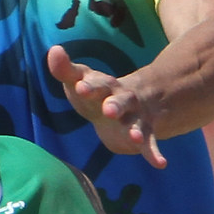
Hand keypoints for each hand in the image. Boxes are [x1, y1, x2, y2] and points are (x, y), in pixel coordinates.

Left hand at [47, 45, 164, 168]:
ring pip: (136, 123)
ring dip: (135, 130)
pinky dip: (154, 153)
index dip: (90, 84)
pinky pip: (149, 143)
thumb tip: (54, 50)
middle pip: (120, 101)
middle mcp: (122, 99)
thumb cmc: (94, 92)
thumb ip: (65, 69)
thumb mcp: (80, 80)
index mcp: (104, 86)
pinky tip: (160, 163)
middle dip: (115, 105)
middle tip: (108, 109)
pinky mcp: (142, 133)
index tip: (81, 86)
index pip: (97, 83)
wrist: (122, 106)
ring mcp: (134, 117)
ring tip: (136, 138)